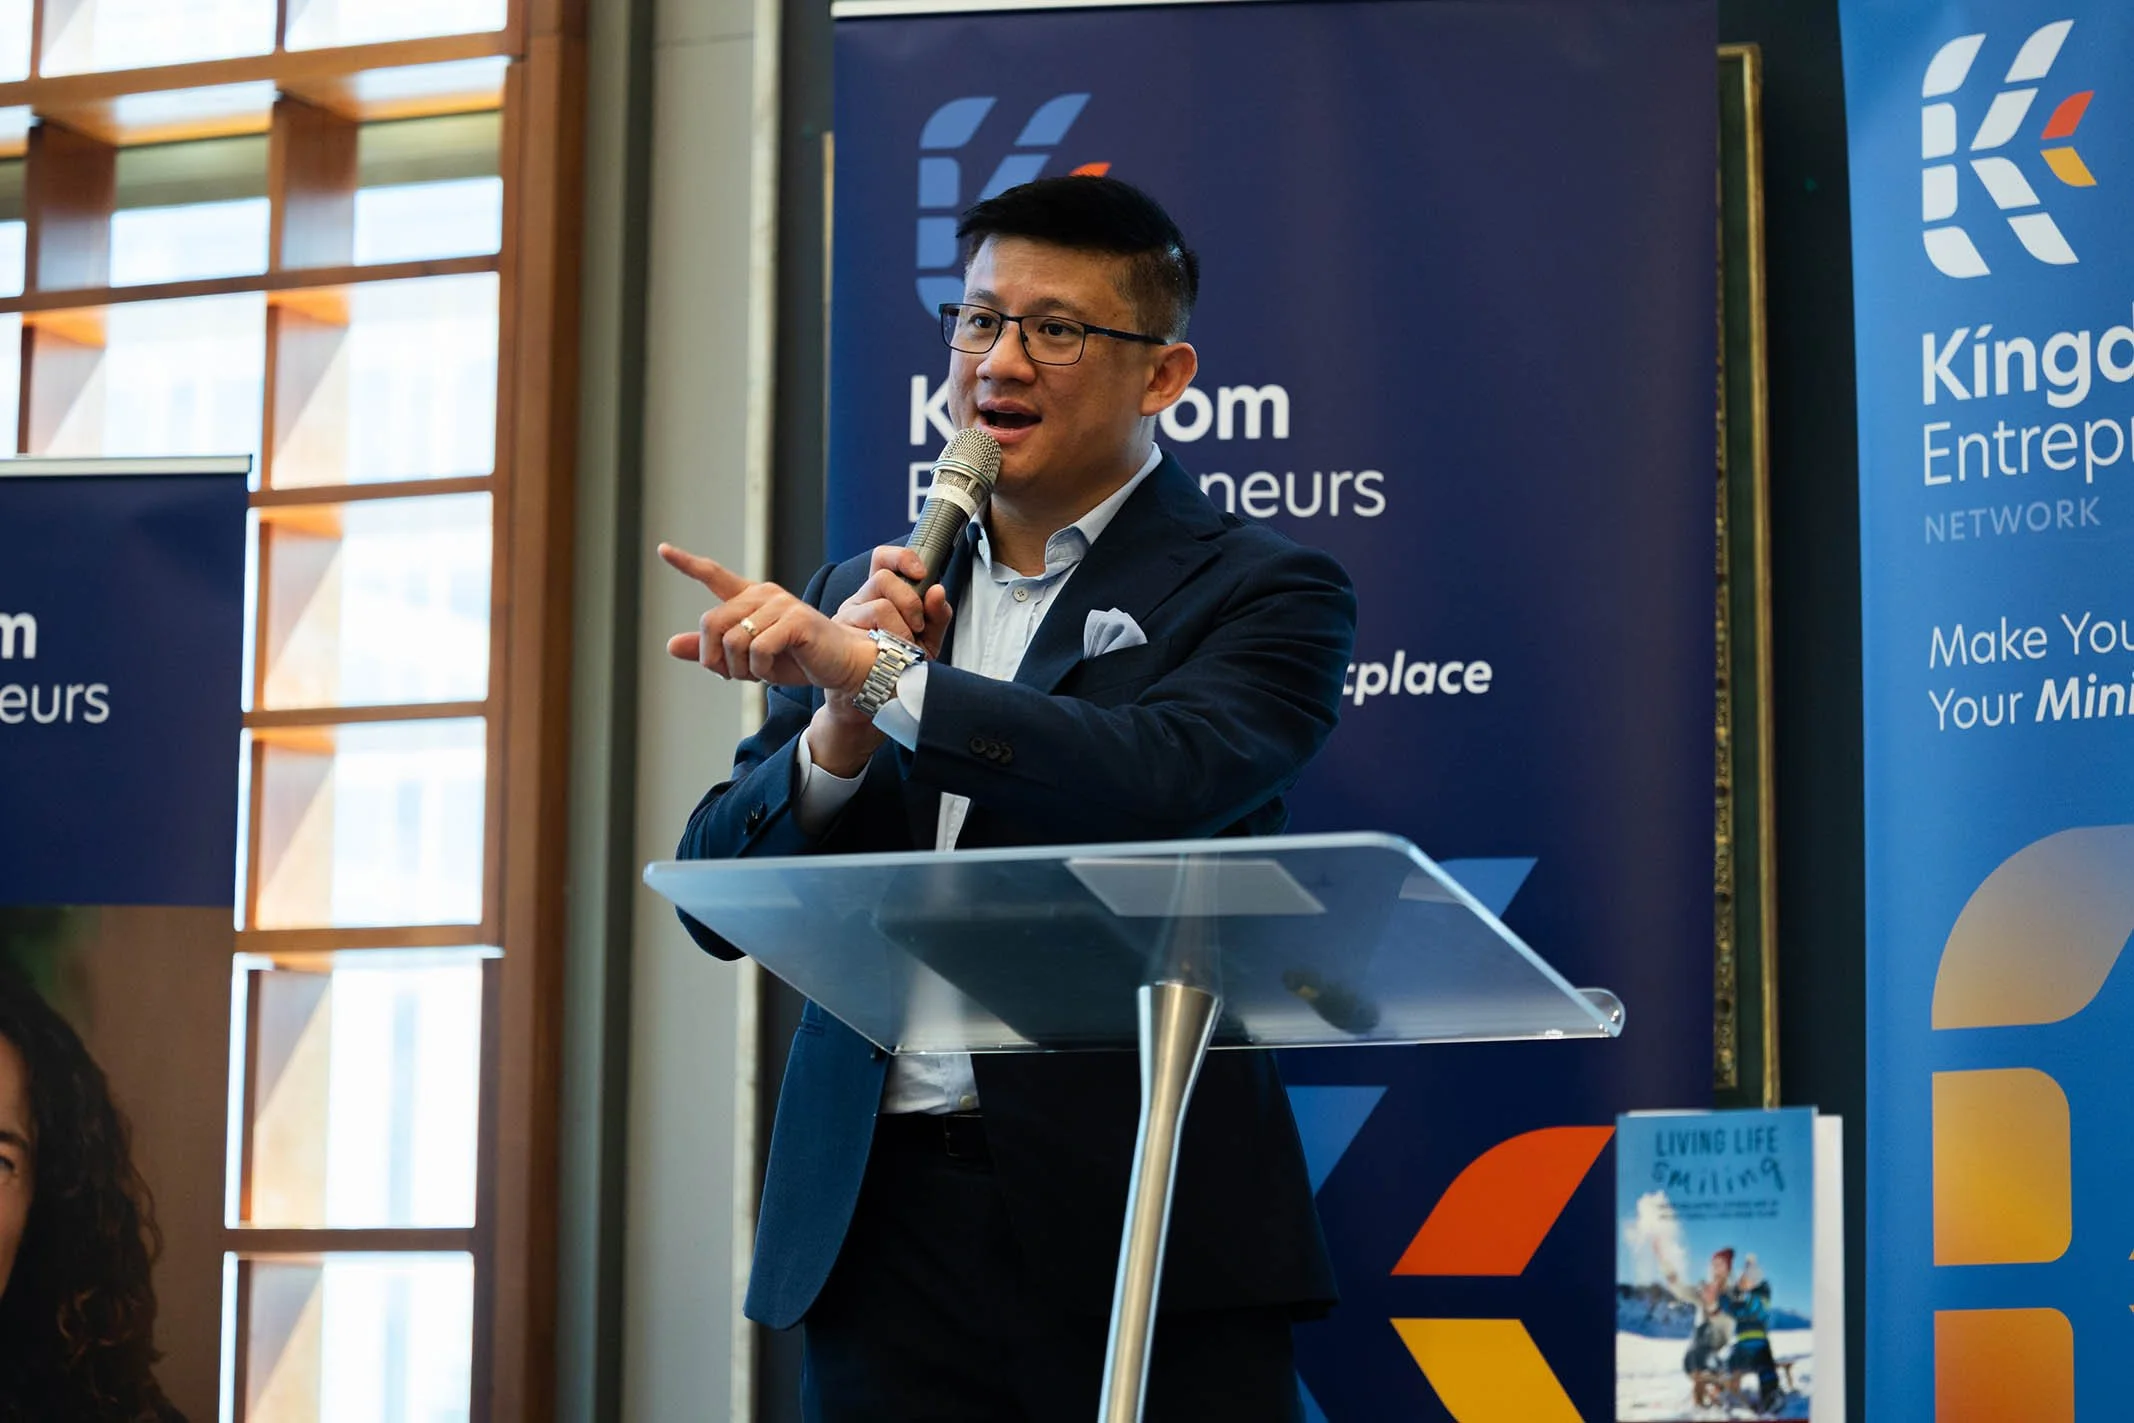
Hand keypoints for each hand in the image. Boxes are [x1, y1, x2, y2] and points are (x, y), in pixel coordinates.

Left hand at [660, 543, 876, 696]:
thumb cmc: (797, 659)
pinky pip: (758, 650)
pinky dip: (761, 671)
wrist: (840, 665)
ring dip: (741, 669)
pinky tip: (774, 672)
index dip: (687, 563)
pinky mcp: (795, 621)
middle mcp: (763, 595)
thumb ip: (712, 651)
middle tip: (732, 676)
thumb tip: (670, 645)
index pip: (714, 575)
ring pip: (733, 641)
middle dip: (714, 658)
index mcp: (751, 599)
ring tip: (760, 673)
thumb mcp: (748, 659)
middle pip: (711, 622)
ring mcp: (780, 605)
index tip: (663, 549)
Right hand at [834, 545, 954, 658]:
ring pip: (880, 600)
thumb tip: (937, 591)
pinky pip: (871, 618)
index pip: (884, 561)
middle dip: (910, 600)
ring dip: (902, 623)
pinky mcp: (840, 631)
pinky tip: (890, 651)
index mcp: (880, 596)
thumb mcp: (927, 641)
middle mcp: (862, 601)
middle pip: (884, 577)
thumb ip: (937, 616)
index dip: (903, 558)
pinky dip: (891, 635)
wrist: (874, 701)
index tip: (921, 573)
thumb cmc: (899, 668)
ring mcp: (848, 616)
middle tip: (917, 625)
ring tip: (904, 646)